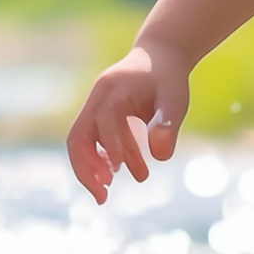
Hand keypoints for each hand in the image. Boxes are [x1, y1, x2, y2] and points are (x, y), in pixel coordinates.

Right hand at [66, 45, 192, 203]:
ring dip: (91, 167)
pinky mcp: (98, 116)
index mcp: (113, 88)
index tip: (119, 171)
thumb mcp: (176, 99)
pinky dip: (98, 159)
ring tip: (107, 191)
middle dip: (86, 168)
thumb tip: (161, 157)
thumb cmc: (169, 78)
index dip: (110, 146)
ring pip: (79, 141)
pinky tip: (114, 173)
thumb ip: (168, 124)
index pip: (104, 120)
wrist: (160, 56)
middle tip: (102, 196)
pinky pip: (89, 141)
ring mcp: (94, 106)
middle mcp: (97, 98)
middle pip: (77, 135)